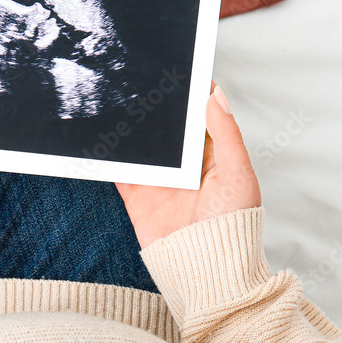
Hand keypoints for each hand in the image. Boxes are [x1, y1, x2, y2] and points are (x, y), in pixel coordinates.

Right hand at [116, 83, 260, 248]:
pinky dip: (110, 156)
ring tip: (118, 99)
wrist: (207, 271)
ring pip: (142, 145)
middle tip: (142, 78)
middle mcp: (186, 166)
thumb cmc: (233, 227)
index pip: (200, 117)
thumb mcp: (238, 174)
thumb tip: (215, 94)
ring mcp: (160, 180)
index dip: (191, 95)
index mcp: (214, 156)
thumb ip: (225, 134)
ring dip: (132, 128)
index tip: (179, 70)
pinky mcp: (138, 196)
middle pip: (168, 128)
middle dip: (157, 108)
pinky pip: (120, 171)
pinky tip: (103, 138)